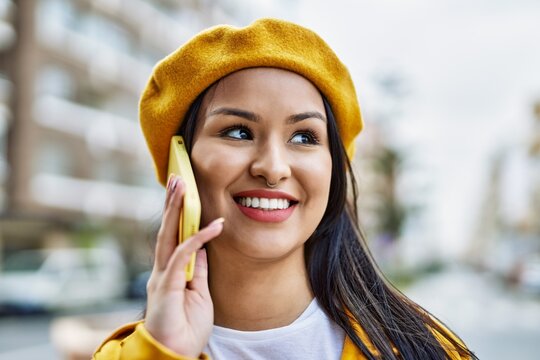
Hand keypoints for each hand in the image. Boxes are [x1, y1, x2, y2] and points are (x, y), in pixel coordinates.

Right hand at [144, 174, 222, 357]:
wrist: (175, 355)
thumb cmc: (186, 328)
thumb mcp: (200, 293)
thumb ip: (199, 270)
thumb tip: (204, 247)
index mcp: (169, 271)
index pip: (173, 236)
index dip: (177, 214)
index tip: (182, 192)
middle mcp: (161, 270)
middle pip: (166, 230)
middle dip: (171, 203)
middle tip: (176, 178)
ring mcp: (161, 276)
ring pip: (168, 236)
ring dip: (175, 210)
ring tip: (180, 186)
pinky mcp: (166, 286)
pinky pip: (183, 256)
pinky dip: (198, 239)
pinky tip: (213, 225)